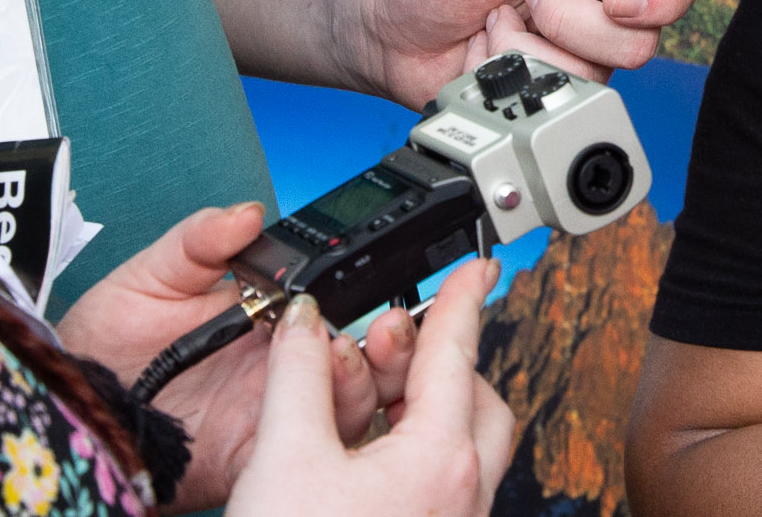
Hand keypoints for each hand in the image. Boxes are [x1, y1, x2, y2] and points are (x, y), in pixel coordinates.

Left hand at [55, 202, 416, 511]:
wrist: (67, 401)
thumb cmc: (104, 340)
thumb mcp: (152, 275)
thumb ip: (200, 240)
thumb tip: (246, 213)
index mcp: (268, 319)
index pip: (339, 306)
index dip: (367, 296)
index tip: (370, 280)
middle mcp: (277, 367)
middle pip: (361, 358)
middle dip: (390, 345)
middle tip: (383, 327)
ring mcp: (268, 411)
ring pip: (348, 406)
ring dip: (363, 381)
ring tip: (342, 358)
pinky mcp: (249, 454)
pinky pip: (303, 452)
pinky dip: (321, 433)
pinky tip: (311, 408)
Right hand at [227, 264, 515, 516]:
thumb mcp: (283, 456)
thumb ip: (296, 375)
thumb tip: (302, 322)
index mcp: (440, 460)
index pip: (457, 354)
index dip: (462, 300)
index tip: (478, 267)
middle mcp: (460, 496)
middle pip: (473, 401)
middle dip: (436, 363)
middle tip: (384, 344)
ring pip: (458, 446)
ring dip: (418, 409)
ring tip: (356, 397)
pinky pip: (436, 483)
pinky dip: (405, 451)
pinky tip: (352, 455)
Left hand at [352, 0, 699, 105]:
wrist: (386, 27)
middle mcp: (594, 16)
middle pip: (640, 40)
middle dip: (574, 21)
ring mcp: (570, 61)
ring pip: (595, 75)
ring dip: (532, 47)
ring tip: (498, 27)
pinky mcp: (544, 99)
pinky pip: (553, 101)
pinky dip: (511, 75)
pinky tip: (488, 59)